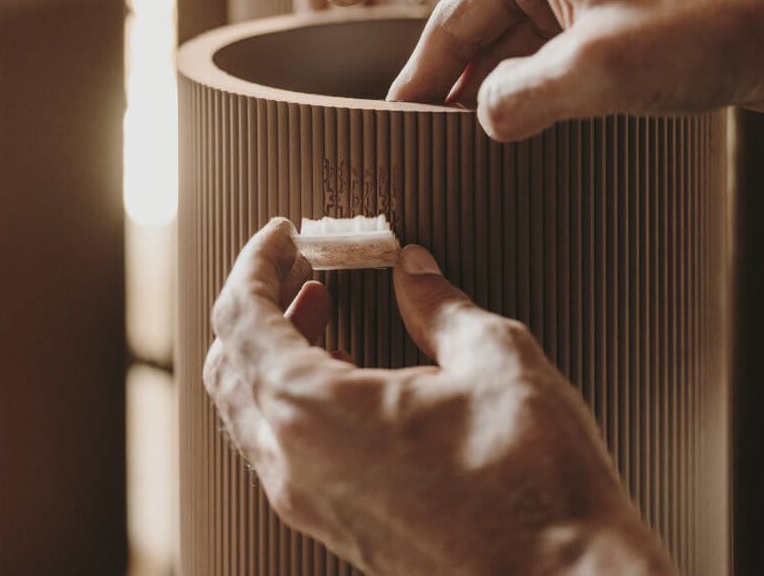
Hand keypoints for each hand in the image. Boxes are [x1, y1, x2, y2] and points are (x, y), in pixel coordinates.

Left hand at [204, 219, 673, 575]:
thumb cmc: (534, 480)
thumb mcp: (493, 357)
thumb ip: (437, 304)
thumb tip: (414, 271)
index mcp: (312, 411)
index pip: (242, 318)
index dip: (257, 262)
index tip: (284, 235)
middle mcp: (293, 464)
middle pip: (229, 366)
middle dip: (258, 304)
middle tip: (300, 267)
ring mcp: (311, 504)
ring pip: (249, 413)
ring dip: (272, 352)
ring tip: (322, 311)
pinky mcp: (338, 528)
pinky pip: (282, 452)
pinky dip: (293, 399)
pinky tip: (349, 377)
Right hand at [322, 0, 763, 140]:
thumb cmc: (712, 21)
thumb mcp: (604, 67)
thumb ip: (528, 97)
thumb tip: (484, 121)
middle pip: (470, 6)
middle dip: (434, 63)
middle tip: (403, 118)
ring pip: (511, 34)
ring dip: (482, 81)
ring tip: (452, 132)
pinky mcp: (618, 19)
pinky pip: (550, 49)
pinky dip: (525, 83)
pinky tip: (513, 122)